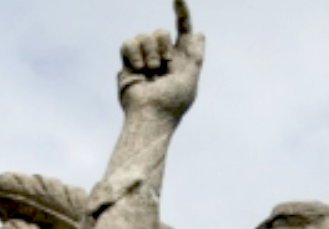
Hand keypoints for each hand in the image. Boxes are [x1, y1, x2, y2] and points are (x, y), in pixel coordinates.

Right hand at [118, 1, 204, 118]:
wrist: (149, 115)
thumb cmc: (172, 102)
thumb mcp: (190, 78)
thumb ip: (195, 55)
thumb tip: (199, 34)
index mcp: (180, 60)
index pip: (182, 30)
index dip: (181, 13)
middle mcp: (162, 58)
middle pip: (161, 31)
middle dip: (162, 46)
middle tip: (163, 67)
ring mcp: (144, 59)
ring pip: (145, 36)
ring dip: (148, 53)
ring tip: (149, 72)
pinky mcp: (129, 63)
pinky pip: (129, 43)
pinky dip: (133, 53)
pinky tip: (137, 69)